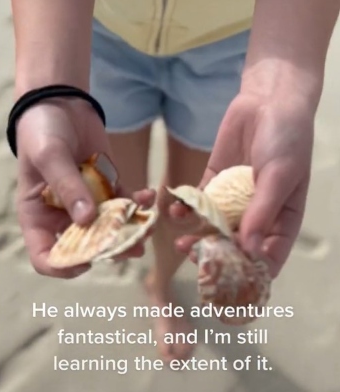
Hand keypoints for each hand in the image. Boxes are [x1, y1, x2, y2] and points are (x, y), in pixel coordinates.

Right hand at [15, 101, 156, 277]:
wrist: (59, 100)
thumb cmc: (41, 130)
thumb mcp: (49, 156)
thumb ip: (68, 187)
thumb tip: (87, 220)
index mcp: (37, 216)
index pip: (45, 256)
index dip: (63, 266)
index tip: (87, 262)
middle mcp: (61, 216)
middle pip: (83, 248)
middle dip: (108, 249)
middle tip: (131, 245)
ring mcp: (86, 204)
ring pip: (109, 230)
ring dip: (130, 231)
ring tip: (147, 225)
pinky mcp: (106, 189)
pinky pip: (123, 206)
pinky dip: (138, 206)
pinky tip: (148, 195)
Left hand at [172, 93, 312, 277]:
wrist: (267, 99)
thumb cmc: (286, 138)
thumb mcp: (279, 175)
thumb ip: (262, 211)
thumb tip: (249, 249)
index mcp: (283, 217)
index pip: (270, 254)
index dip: (253, 271)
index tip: (232, 283)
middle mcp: (257, 212)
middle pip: (235, 244)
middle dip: (215, 255)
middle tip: (197, 260)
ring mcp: (234, 198)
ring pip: (212, 226)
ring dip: (196, 236)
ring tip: (181, 244)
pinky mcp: (213, 182)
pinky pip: (198, 203)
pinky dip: (186, 210)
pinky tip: (174, 214)